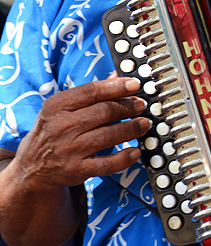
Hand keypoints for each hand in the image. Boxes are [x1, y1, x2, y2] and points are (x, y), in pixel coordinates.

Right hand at [13, 75, 150, 191]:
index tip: (135, 84)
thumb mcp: (63, 107)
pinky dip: (123, 158)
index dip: (116, 87)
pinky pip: (106, 164)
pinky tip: (135, 151)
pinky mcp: (76, 170)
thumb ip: (90, 92)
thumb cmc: (53, 130)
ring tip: (144, 124)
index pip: (91, 91)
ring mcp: (69, 150)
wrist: (32, 166)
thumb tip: (118, 75)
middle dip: (127, 107)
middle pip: (103, 112)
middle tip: (141, 105)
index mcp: (57, 106)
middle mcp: (61, 127)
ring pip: (108, 136)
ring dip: (131, 129)